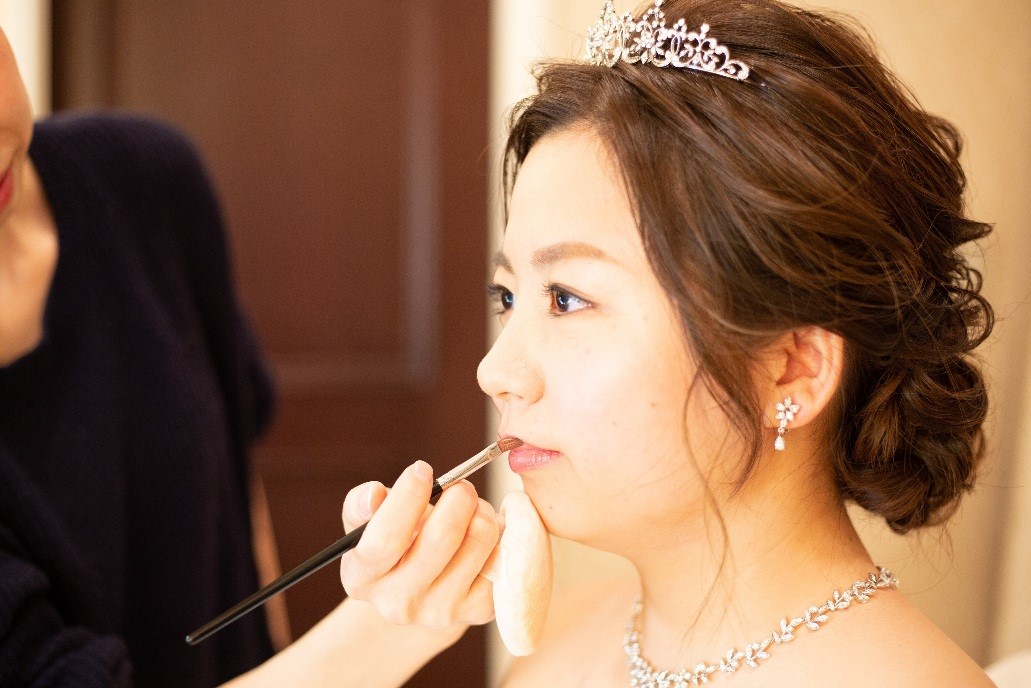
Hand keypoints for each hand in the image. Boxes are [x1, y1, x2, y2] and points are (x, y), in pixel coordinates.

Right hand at [339, 461, 499, 629]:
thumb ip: (361, 505)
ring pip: (480, 538)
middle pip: (443, 536)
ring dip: (482, 509)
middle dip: (458, 495)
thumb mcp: (367, 524)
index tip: (422, 468)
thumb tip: (374, 494)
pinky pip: (502, 553)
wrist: (424, 590)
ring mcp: (441, 611)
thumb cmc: (395, 543)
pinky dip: (500, 531)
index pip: (385, 539)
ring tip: (472, 508)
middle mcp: (399, 603)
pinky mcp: (478, 610)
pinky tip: (484, 532)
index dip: (407, 497)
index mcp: (362, 578)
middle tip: (459, 484)